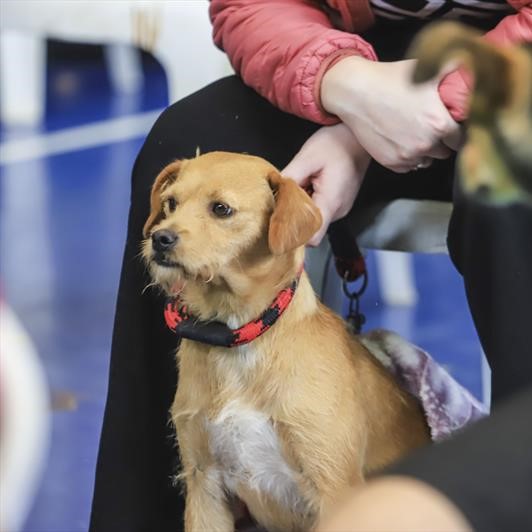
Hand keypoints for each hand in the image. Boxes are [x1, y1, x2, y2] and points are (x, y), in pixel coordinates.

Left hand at [283, 123, 369, 245]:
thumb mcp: (307, 157)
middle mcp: (338, 211)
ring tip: (302, 185)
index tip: (280, 224)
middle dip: (294, 215)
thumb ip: (289, 178)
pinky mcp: (340, 204)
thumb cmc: (337, 144)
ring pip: (314, 219)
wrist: (358, 138)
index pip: (312, 237)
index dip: (295, 235)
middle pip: (310, 228)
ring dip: (302, 207)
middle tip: (287, 194)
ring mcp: (341, 209)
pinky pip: (320, 210)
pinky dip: (310, 202)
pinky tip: (309, 185)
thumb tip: (274, 193)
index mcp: (330, 202)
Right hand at [321, 57, 461, 172]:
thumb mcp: (427, 69)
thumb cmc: (390, 79)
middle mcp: (425, 144)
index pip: (462, 138)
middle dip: (442, 141)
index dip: (459, 131)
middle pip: (445, 152)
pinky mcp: (390, 162)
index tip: (453, 126)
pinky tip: (403, 142)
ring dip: (425, 151)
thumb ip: (454, 72)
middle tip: (432, 127)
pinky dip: (408, 158)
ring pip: (426, 161)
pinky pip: (408, 167)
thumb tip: (477, 68)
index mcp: (439, 123)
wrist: (356, 92)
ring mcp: (406, 156)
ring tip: (416, 134)